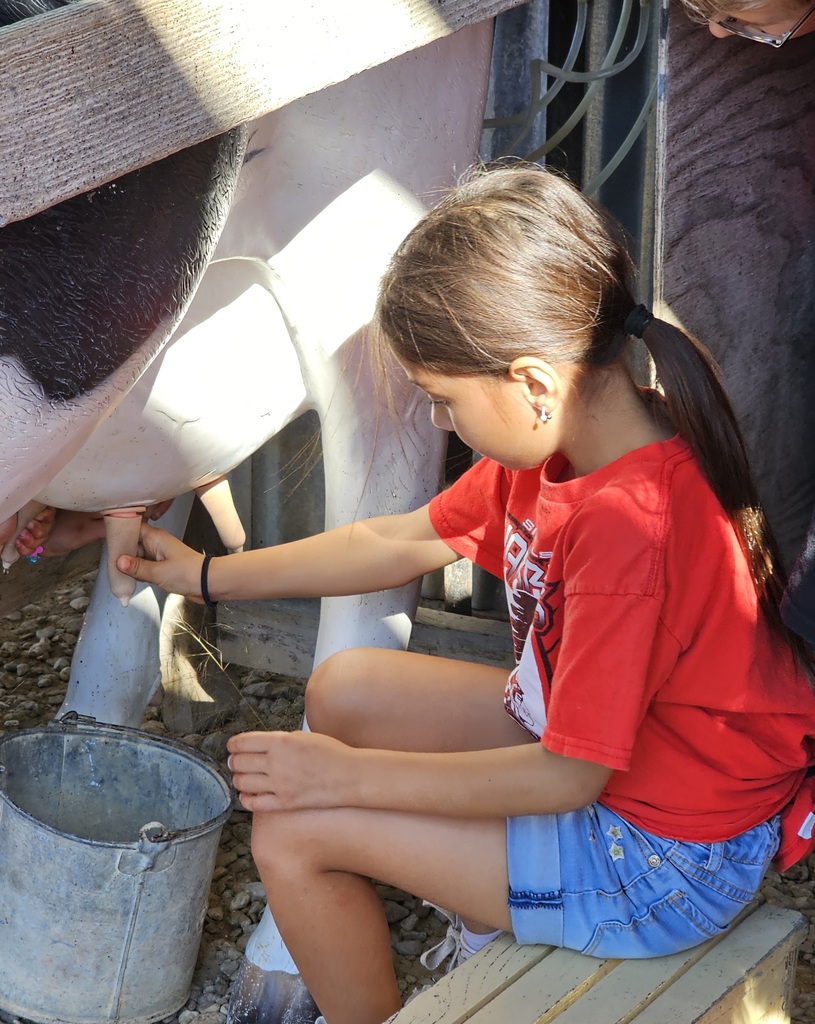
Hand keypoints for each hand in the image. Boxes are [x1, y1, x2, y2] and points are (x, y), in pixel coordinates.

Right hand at [116, 523, 204, 600]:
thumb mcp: (158, 572)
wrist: (208, 583)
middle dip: (121, 554)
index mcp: (155, 538)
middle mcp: (156, 543)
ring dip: (129, 565)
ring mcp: (159, 554)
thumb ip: (137, 567)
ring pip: (137, 556)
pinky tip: (130, 580)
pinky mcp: (162, 566)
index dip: (119, 533)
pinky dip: (137, 572)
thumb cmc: (188, 573)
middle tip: (109, 564)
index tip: (106, 540)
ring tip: (117, 574)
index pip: (131, 529)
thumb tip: (118, 561)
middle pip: (132, 544)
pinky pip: (144, 566)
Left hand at [226, 730, 355, 812]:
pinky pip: (254, 803)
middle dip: (233, 761)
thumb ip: (279, 741)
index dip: (233, 744)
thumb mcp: (302, 736)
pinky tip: (247, 794)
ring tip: (241, 776)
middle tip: (234, 762)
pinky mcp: (284, 803)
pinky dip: (245, 798)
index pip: (243, 742)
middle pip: (239, 762)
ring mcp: (279, 785)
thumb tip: (259, 746)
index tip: (232, 746)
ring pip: (243, 782)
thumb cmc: (330, 753)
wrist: (349, 776)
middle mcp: (276, 763)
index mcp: (280, 742)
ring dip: (238, 778)